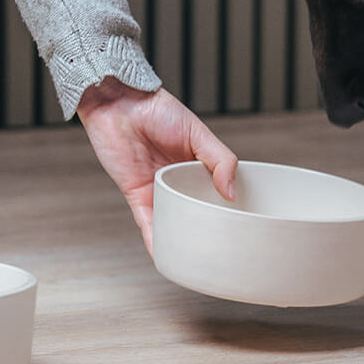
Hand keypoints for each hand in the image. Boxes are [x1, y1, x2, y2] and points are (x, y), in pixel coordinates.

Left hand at [77, 77, 237, 254]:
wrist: (118, 104)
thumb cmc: (156, 110)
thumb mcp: (197, 132)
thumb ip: (220, 159)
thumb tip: (231, 192)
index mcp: (198, 164)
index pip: (219, 190)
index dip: (230, 206)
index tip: (245, 225)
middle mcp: (179, 179)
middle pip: (197, 210)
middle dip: (208, 229)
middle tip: (225, 249)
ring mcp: (158, 189)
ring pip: (174, 221)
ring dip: (183, 239)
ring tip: (199, 260)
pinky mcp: (136, 195)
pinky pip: (148, 223)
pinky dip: (156, 240)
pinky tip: (165, 255)